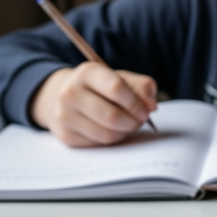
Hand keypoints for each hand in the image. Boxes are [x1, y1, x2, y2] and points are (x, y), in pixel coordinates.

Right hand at [30, 63, 157, 145]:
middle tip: (140, 121)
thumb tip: (151, 105)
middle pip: (111, 116)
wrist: (64, 96)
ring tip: (128, 124)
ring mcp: (65, 115)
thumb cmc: (100, 87)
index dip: (136, 103)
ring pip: (107, 134)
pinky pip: (99, 144)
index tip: (146, 111)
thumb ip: (141, 86)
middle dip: (133, 122)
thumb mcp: (120, 77)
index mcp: (87, 73)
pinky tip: (114, 130)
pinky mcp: (66, 135)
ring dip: (125, 132)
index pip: (116, 88)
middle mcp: (71, 93)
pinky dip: (112, 139)